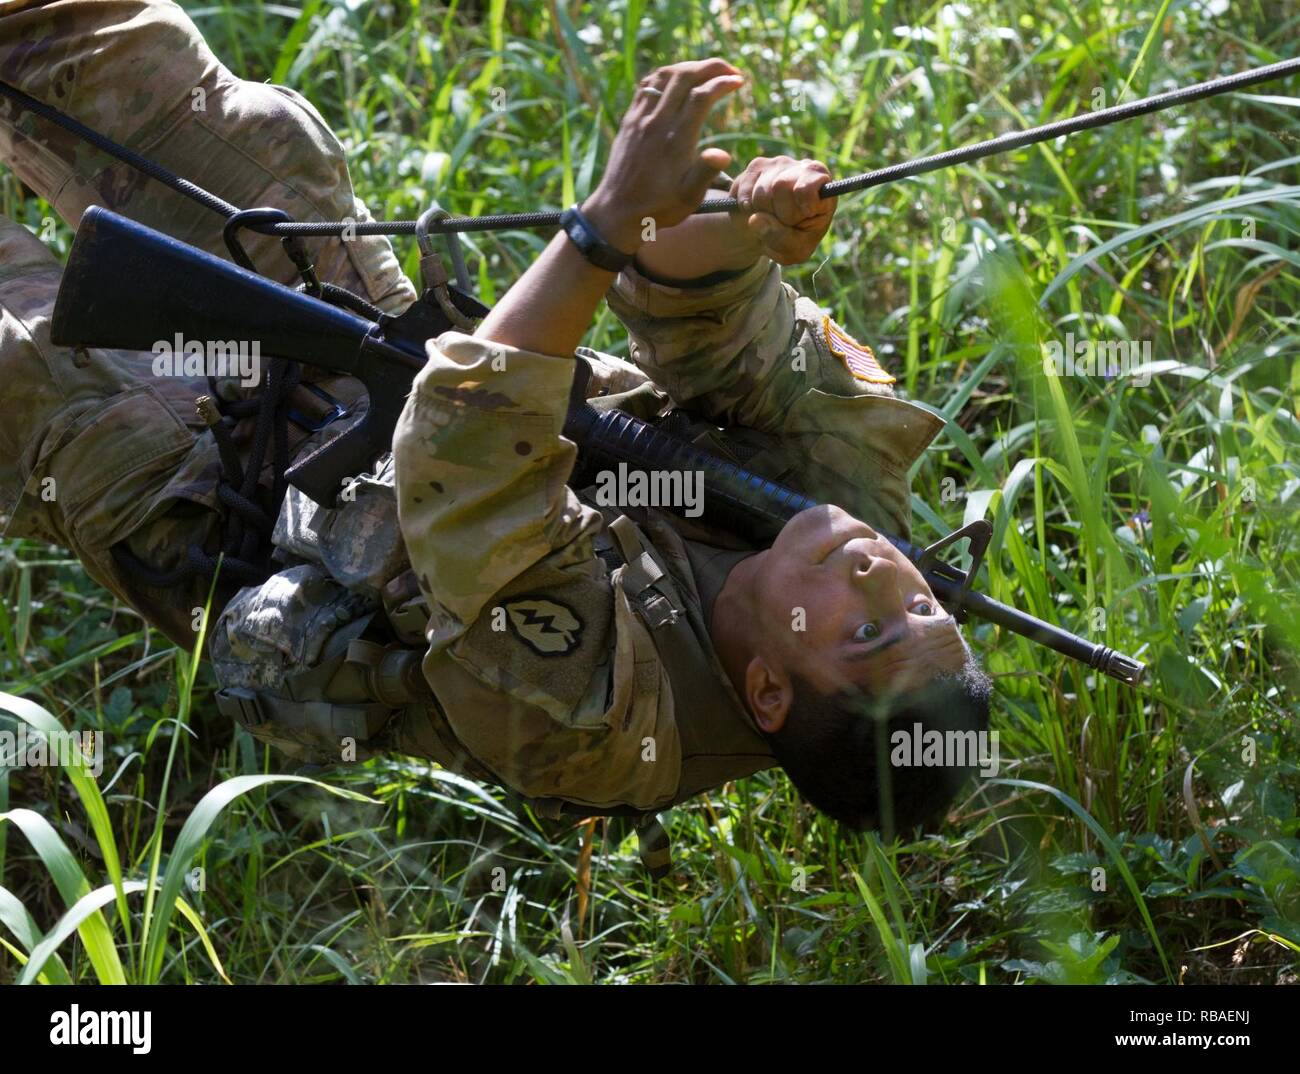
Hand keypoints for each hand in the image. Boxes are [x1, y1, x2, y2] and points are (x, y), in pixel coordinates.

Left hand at [582, 59, 743, 253]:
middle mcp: (656, 123)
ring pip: (665, 75)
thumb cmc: (657, 209)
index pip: (701, 96)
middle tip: (730, 70)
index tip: (739, 82)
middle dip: (711, 66)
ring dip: (689, 67)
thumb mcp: (687, 199)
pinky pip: (648, 85)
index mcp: (675, 140)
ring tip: (707, 72)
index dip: (723, 83)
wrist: (616, 212)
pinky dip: (667, 75)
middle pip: (684, 76)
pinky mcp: (629, 120)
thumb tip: (723, 154)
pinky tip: (678, 80)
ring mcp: (640, 119)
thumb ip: (705, 173)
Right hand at [730, 156, 836, 264]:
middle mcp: (802, 168)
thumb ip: (782, 240)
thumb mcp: (795, 250)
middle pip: (780, 186)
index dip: (796, 211)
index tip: (798, 220)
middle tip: (783, 222)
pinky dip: (746, 207)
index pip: (805, 190)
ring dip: (760, 212)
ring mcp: (778, 164)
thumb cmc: (791, 240)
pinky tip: (756, 210)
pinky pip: (743, 191)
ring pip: (760, 191)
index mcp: (822, 185)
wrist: (771, 233)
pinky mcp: (756, 167)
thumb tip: (755, 219)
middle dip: (777, 213)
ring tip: (770, 217)